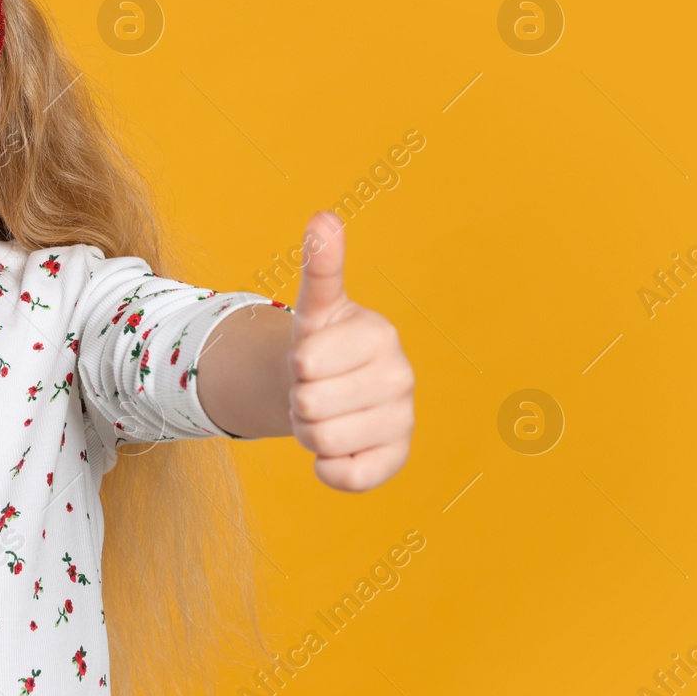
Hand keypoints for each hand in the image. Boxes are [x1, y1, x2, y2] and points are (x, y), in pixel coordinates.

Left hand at [288, 212, 414, 491]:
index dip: (294, 364)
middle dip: (298, 399)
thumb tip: (323, 218)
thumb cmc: (322, 345)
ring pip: (321, 441)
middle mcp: (401, 378)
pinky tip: (338, 448)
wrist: (332, 389)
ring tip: (326, 412)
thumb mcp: (316, 305)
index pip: (304, 362)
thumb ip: (322, 265)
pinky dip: (326, 468)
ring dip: (308, 432)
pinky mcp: (397, 460)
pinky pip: (345, 477)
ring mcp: (403, 421)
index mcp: (381, 335)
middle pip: (310, 404)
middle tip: (316, 388)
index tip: (312, 357)